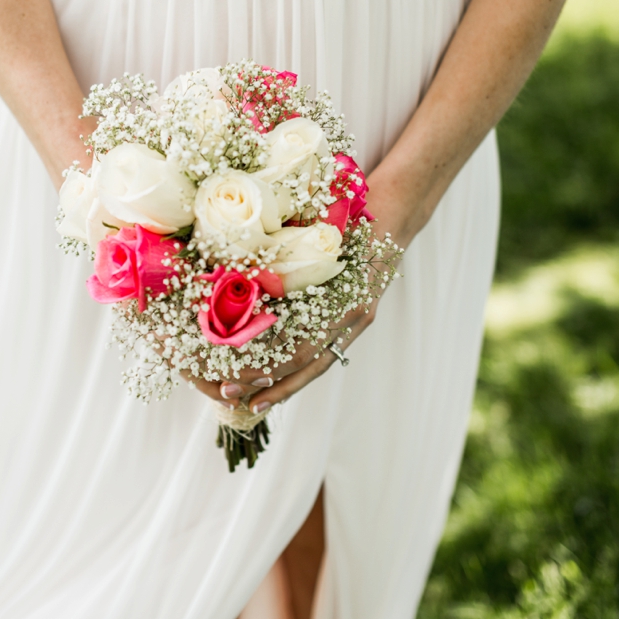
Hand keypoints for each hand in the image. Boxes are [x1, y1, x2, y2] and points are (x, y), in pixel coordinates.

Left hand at [184, 183, 408, 414]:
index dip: (269, 364)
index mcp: (345, 301)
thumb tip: (242, 268)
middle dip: (267, 381)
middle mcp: (352, 317)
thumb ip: (292, 255)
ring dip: (281, 385)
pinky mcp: (354, 322)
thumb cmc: (349, 221)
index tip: (234, 373)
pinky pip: (324, 353)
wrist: (391, 218)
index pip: (301, 347)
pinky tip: (274, 384)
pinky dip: (298, 371)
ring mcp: (355, 322)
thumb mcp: (322, 236)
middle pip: (305, 364)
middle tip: (227, 391)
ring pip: (315, 365)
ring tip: (248, 400)